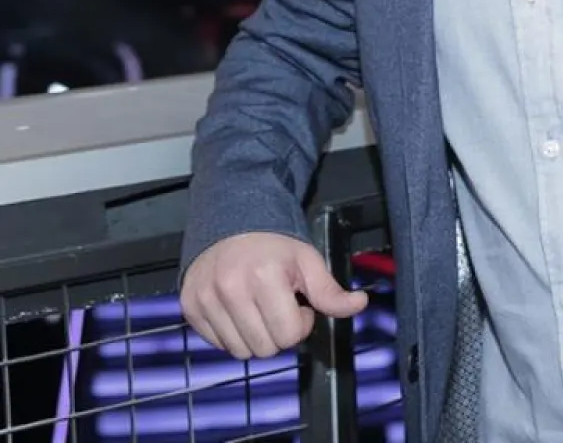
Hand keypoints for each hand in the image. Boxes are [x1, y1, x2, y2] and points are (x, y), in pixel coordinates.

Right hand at [180, 231, 368, 358]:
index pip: (288, 335)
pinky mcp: (190, 307)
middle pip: (264, 349)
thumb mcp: (307, 260)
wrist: (231, 221)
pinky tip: (239, 310)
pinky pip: (217, 344)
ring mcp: (206, 300)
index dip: (300, 324)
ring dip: (255, 337)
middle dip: (278, 333)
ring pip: (240, 352)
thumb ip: (330, 290)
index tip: (298, 305)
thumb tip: (360, 303)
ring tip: (259, 308)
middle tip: (279, 307)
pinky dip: (232, 334)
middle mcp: (231, 290)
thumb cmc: (274, 244)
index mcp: (264, 277)